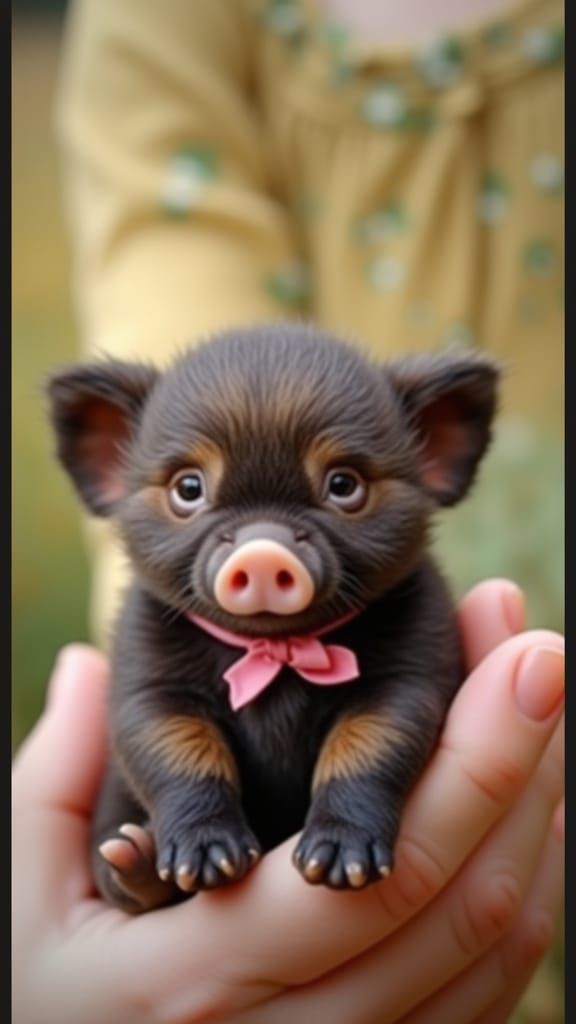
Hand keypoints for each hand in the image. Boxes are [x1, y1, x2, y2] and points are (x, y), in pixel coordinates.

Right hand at [12, 580, 563, 1023]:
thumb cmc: (33, 1001)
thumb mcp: (22, 894)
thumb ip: (61, 776)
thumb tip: (78, 666)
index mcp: (205, 982)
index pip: (384, 870)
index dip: (474, 757)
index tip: (523, 654)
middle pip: (467, 902)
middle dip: (524, 762)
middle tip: (540, 651)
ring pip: (496, 952)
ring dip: (537, 818)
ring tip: (538, 708)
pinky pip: (483, 992)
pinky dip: (522, 892)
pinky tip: (522, 810)